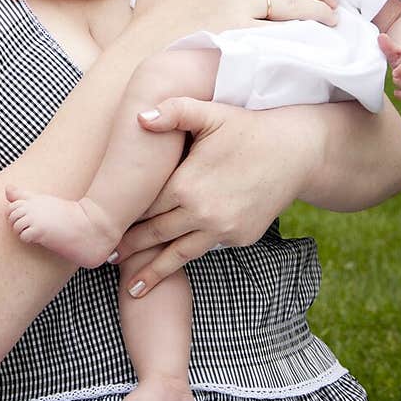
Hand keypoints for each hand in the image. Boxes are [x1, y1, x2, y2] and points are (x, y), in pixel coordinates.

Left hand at [109, 97, 325, 296]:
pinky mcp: (240, 238)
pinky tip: (173, 264)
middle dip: (130, 250)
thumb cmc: (248, 128)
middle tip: (105, 260)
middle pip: (156, 235)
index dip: (123, 219)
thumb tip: (141, 117)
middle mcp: (201, 213)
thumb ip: (174, 111)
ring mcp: (222, 230)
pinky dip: (189, 255)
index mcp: (185, 185)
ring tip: (133, 288)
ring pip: (179, 254)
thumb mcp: (210, 113)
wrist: (297, 151)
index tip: (103, 230)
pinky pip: (208, 247)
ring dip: (154, 271)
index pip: (144, 208)